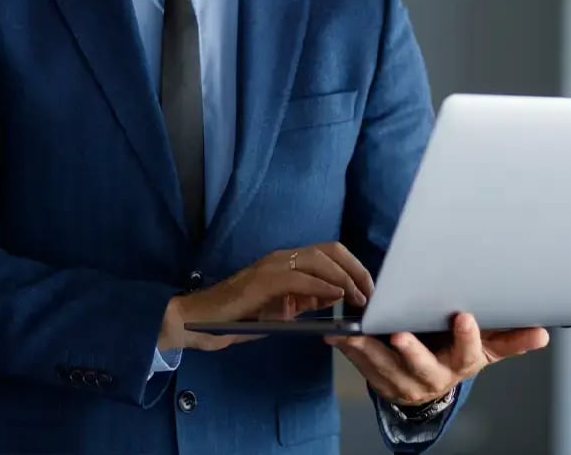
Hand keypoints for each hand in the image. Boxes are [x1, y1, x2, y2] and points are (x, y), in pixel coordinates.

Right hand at [160, 242, 374, 351]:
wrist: (200, 319)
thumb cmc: (238, 317)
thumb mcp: (282, 310)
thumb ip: (306, 300)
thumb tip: (335, 296)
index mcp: (287, 262)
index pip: (329, 253)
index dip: (354, 268)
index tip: (369, 290)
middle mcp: (282, 257)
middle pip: (331, 250)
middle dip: (357, 270)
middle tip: (371, 294)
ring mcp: (272, 266)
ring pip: (319, 259)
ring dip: (345, 278)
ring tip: (359, 298)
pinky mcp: (263, 280)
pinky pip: (300, 277)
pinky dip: (323, 285)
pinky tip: (336, 297)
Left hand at [325, 312, 548, 406]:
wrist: (430, 382)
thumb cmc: (457, 353)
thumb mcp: (484, 348)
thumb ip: (509, 339)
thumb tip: (542, 333)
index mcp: (461, 364)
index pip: (469, 353)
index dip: (467, 337)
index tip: (464, 316)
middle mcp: (434, 377)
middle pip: (423, 366)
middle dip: (411, 351)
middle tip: (399, 334)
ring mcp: (405, 382)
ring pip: (386, 368)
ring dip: (369, 351)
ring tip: (355, 332)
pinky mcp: (380, 380)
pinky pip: (363, 368)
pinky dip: (351, 351)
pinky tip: (339, 336)